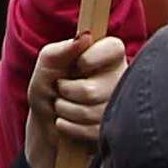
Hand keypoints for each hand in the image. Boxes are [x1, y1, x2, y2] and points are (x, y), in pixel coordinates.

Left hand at [24, 33, 127, 167]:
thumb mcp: (48, 62)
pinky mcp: (113, 129)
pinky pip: (90, 130)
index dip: (91, 58)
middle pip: (91, 90)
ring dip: (64, 110)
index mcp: (109, 55)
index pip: (115, 48)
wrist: (46, 119)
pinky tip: (68, 120)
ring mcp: (119, 106)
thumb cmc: (49, 84)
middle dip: (65, 92)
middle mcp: (120, 78)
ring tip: (62, 104)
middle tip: (62, 88)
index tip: (78, 64)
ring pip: (89, 113)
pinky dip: (69, 126)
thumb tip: (84, 37)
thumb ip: (62, 49)